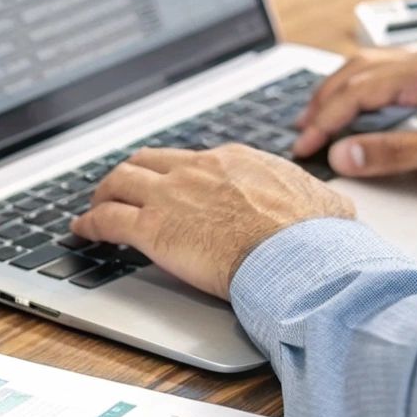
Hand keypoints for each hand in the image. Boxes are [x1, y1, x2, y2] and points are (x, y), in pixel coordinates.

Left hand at [70, 145, 353, 298]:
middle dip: (131, 174)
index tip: (170, 184)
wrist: (298, 256)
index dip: (175, 173)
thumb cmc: (314, 238)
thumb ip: (316, 201)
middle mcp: (197, 170)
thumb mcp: (323, 204)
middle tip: (121, 187)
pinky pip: (107, 219)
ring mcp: (171, 196)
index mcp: (234, 161)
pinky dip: (89, 223)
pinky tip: (82, 231)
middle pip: (148, 161)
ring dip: (103, 193)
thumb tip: (333, 209)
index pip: (192, 160)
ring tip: (95, 205)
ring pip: (119, 181)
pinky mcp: (153, 228)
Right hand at [291, 48, 416, 185]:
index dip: (323, 120)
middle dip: (323, 100)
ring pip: (376, 72)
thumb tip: (344, 155)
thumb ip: (395, 153)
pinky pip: (397, 80)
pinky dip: (369, 95)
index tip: (304, 147)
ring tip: (323, 117)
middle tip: (301, 130)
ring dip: (344, 93)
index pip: (355, 90)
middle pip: (358, 71)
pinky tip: (370, 112)